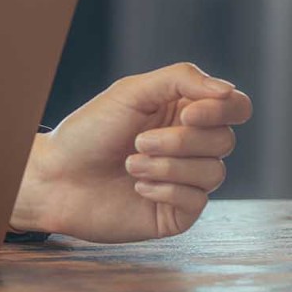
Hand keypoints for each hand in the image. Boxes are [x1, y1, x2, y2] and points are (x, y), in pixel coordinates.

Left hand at [10, 62, 251, 242]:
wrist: (56, 176)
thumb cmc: (90, 130)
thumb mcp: (131, 92)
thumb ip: (181, 80)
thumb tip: (228, 91)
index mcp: (183, 111)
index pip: (235, 107)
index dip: (221, 110)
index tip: (187, 114)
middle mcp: (191, 145)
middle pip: (225, 140)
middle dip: (180, 141)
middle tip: (138, 141)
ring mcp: (187, 180)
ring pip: (214, 171)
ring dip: (167, 166)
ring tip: (130, 163)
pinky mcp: (178, 212)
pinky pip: (197, 200)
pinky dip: (165, 189)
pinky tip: (137, 187)